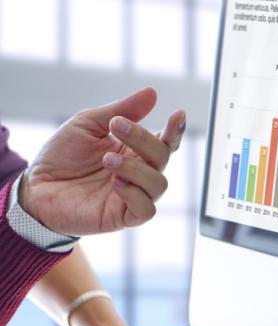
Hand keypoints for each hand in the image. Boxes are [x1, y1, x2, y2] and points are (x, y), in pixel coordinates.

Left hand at [19, 87, 185, 234]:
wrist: (37, 187)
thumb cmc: (63, 156)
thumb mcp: (88, 124)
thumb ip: (122, 110)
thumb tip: (152, 93)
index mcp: (135, 151)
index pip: (165, 142)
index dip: (175, 130)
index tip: (177, 114)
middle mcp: (139, 174)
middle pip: (162, 158)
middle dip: (143, 140)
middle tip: (115, 126)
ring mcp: (133, 196)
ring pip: (159, 184)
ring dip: (136, 169)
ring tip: (107, 160)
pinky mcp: (123, 217)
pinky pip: (147, 210)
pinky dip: (136, 195)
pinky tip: (116, 184)